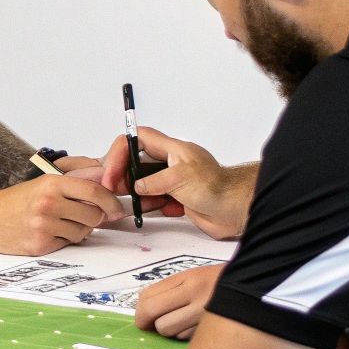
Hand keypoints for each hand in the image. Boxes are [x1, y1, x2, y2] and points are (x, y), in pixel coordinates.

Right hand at [0, 175, 126, 255]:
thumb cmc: (18, 200)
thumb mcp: (45, 180)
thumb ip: (77, 176)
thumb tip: (106, 176)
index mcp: (51, 183)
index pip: (93, 190)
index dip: (110, 201)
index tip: (116, 208)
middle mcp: (47, 203)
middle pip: (93, 214)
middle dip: (93, 217)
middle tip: (81, 215)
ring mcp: (43, 225)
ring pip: (83, 232)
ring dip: (78, 230)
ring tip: (60, 223)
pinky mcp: (40, 244)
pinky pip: (68, 244)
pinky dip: (64, 240)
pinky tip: (49, 233)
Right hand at [98, 127, 252, 239]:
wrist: (236, 209)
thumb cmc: (218, 187)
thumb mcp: (180, 178)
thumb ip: (154, 181)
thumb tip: (138, 186)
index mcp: (172, 150)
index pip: (138, 139)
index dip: (121, 150)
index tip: (113, 169)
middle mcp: (172, 163)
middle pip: (138, 161)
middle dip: (123, 174)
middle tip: (114, 187)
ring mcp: (175, 181)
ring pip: (145, 182)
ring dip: (136, 192)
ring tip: (130, 201)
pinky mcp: (179, 198)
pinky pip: (157, 199)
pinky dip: (152, 205)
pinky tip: (155, 209)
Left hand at [134, 264, 223, 339]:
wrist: (258, 286)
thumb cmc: (220, 281)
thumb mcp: (193, 275)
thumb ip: (169, 288)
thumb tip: (143, 306)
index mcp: (188, 279)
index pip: (148, 298)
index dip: (140, 312)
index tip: (143, 317)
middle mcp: (195, 295)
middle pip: (155, 318)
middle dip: (149, 323)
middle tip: (152, 325)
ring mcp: (206, 314)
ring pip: (170, 331)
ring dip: (171, 330)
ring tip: (181, 322)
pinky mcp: (214, 329)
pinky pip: (187, 338)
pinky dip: (186, 335)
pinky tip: (196, 327)